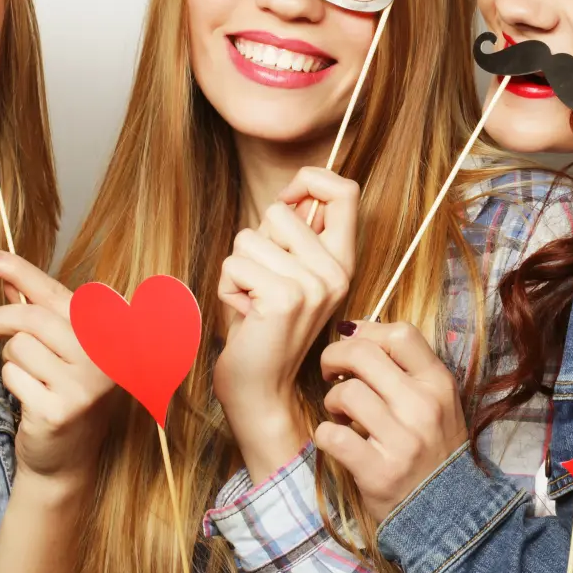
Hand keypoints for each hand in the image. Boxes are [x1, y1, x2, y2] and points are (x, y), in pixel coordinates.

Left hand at [0, 249, 113, 480]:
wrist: (66, 457)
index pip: (55, 292)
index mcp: (110, 331)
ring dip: (10, 359)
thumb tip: (2, 270)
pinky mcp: (60, 409)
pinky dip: (11, 383)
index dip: (18, 270)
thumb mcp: (59, 344)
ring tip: (28, 375)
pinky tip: (29, 397)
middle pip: (31, 317)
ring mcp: (85, 384)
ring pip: (18, 346)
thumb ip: (37, 307)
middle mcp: (105, 354)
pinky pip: (13, 376)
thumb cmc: (63, 390)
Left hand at [213, 167, 357, 472]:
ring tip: (252, 302)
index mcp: (343, 261)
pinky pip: (234, 264)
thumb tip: (294, 193)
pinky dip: (227, 288)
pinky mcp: (285, 298)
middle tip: (262, 285)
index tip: (286, 204)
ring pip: (248, 237)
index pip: (345, 191)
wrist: (261, 390)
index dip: (309, 182)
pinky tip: (245, 315)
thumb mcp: (290, 275)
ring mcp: (314, 285)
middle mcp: (336, 271)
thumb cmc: (263, 328)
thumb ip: (297, 237)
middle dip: (255, 243)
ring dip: (237, 269)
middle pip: (278, 212)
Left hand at [314, 321, 468, 520]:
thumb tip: (354, 332)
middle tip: (331, 372)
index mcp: (438, 384)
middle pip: (364, 354)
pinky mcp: (379, 472)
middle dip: (335, 357)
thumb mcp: (437, 402)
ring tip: (339, 412)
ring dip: (332, 400)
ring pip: (346, 392)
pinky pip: (334, 436)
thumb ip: (405, 369)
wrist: (448, 511)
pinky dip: (325, 434)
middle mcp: (423, 408)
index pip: (400, 334)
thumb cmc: (432, 448)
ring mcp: (402, 441)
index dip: (367, 331)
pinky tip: (334, 439)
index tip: (352, 343)